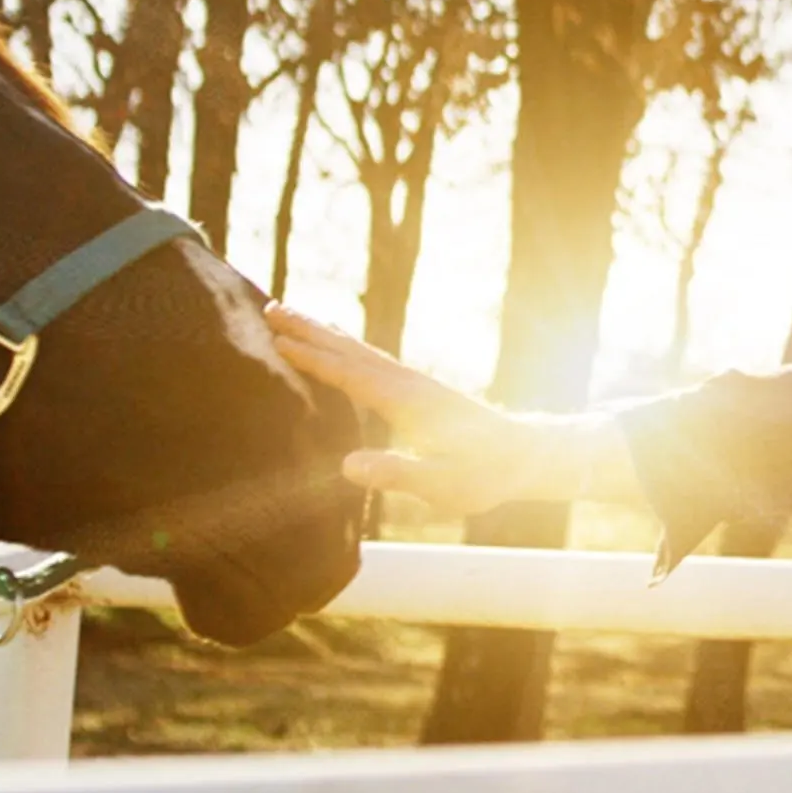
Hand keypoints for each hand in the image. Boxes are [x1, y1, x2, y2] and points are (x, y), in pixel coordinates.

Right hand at [268, 307, 639, 517]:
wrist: (524, 457)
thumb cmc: (483, 475)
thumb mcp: (440, 484)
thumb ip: (396, 474)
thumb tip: (347, 466)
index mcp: (405, 402)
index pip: (349, 374)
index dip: (312, 358)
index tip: (275, 340)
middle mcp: (407, 383)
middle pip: (349, 350)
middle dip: (308, 329)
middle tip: (267, 308)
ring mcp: (412, 382)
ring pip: (359, 349)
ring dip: (323, 331)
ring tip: (291, 315)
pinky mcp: (416, 389)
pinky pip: (370, 359)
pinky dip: (345, 346)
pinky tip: (338, 346)